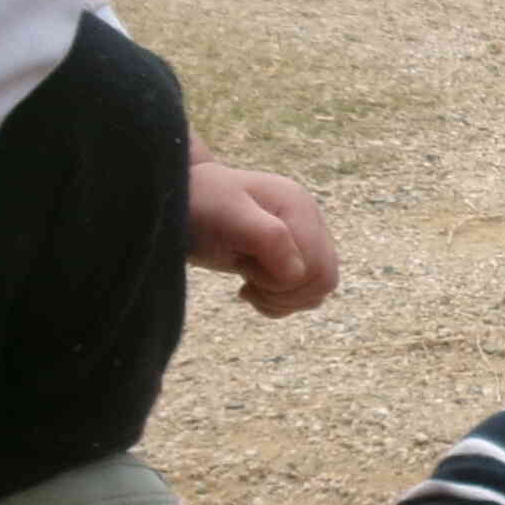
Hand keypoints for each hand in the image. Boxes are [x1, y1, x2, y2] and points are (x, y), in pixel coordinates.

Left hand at [189, 161, 340, 315]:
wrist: (182, 203)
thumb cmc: (200, 205)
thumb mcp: (228, 215)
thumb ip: (269, 239)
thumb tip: (298, 273)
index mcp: (300, 208)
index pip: (317, 266)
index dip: (284, 281)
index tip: (246, 268)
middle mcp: (308, 223)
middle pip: (323, 280)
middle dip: (284, 292)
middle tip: (248, 279)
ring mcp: (301, 241)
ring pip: (315, 290)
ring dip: (281, 299)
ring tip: (248, 283)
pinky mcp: (290, 257)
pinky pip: (301, 294)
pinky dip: (277, 301)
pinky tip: (251, 288)